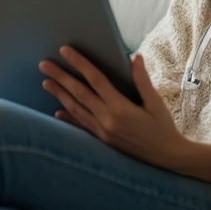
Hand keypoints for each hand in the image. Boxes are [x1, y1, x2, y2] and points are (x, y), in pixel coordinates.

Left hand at [39, 47, 210, 183]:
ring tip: (45, 82)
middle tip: (44, 64)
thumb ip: (142, 80)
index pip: (95, 80)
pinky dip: (68, 118)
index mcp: (121, 107)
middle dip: (60, 77)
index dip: (79, 63)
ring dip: (59, 94)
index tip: (65, 50)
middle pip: (79, 93)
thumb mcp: (156, 102)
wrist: (166, 158)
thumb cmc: (163, 128)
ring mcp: (102, 132)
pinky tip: (57, 111)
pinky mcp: (102, 140)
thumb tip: (135, 57)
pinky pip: (80, 127)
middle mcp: (107, 120)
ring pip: (76, 109)